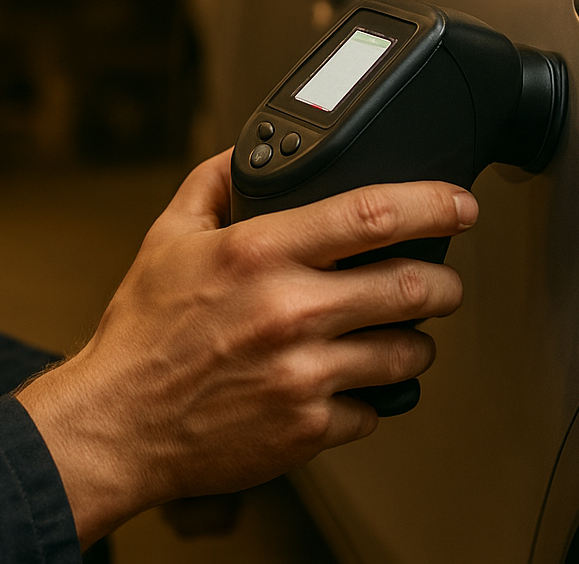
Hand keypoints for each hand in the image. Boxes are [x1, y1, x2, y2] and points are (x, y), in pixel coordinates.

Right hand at [15, 149, 477, 545]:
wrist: (118, 424)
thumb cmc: (142, 335)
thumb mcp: (168, 239)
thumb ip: (212, 184)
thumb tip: (245, 151)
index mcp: (259, 253)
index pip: (371, 214)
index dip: (433, 202)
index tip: (460, 203)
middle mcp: (288, 311)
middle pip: (412, 286)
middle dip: (443, 282)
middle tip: (440, 281)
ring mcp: (303, 374)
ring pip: (407, 353)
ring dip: (414, 342)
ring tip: (396, 336)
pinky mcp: (308, 427)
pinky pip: (374, 408)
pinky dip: (370, 396)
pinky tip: (345, 383)